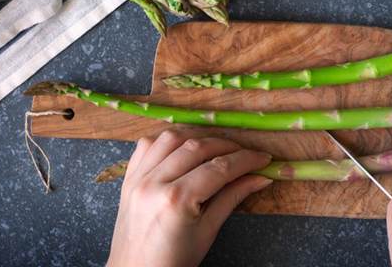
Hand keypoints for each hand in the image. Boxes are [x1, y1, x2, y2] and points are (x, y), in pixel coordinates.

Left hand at [107, 131, 272, 266]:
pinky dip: (168, 141)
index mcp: (176, 200)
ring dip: (198, 137)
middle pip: (197, 147)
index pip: (219, 168)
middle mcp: (154, 182)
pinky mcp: (128, 177)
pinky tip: (183, 147)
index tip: (263, 158)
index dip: (245, 160)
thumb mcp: (208, 232)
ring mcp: (137, 177)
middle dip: (227, 146)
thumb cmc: (173, 261)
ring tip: (217, 147)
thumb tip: (260, 177)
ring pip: (171, 138)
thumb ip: (232, 198)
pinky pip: (147, 145)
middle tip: (246, 153)